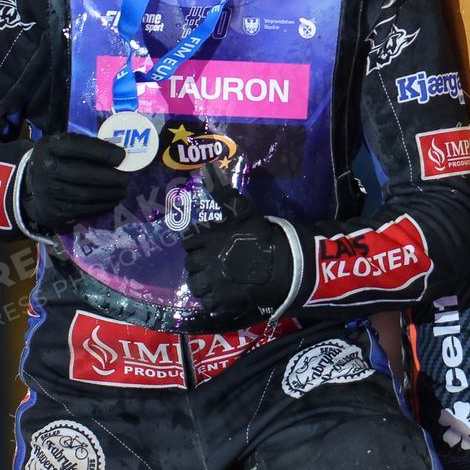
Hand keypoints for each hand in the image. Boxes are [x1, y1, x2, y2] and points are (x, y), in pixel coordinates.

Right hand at [17, 133, 131, 234]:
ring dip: (110, 194)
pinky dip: (102, 206)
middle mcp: (46, 169)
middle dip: (110, 177)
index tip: (122, 156)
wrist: (29, 186)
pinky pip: (83, 211)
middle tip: (127, 178)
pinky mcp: (54, 211)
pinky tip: (112, 201)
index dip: (102, 151)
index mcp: (50, 146)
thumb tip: (122, 155)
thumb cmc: (57, 160)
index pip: (78, 146)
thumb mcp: (64, 146)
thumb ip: (87, 147)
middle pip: (82, 174)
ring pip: (85, 195)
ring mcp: (48, 192)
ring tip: (123, 190)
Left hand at [181, 167, 297, 321]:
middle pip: (190, 262)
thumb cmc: (260, 235)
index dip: (199, 242)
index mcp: (206, 237)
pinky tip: (224, 292)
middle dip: (200, 261)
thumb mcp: (242, 210)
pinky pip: (208, 302)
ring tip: (215, 279)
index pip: (189, 239)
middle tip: (214, 261)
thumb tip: (207, 167)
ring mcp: (211, 281)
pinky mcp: (220, 300)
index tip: (209, 243)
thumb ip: (223, 193)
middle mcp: (204, 259)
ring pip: (195, 283)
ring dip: (203, 281)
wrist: (280, 264)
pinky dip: (214, 298)